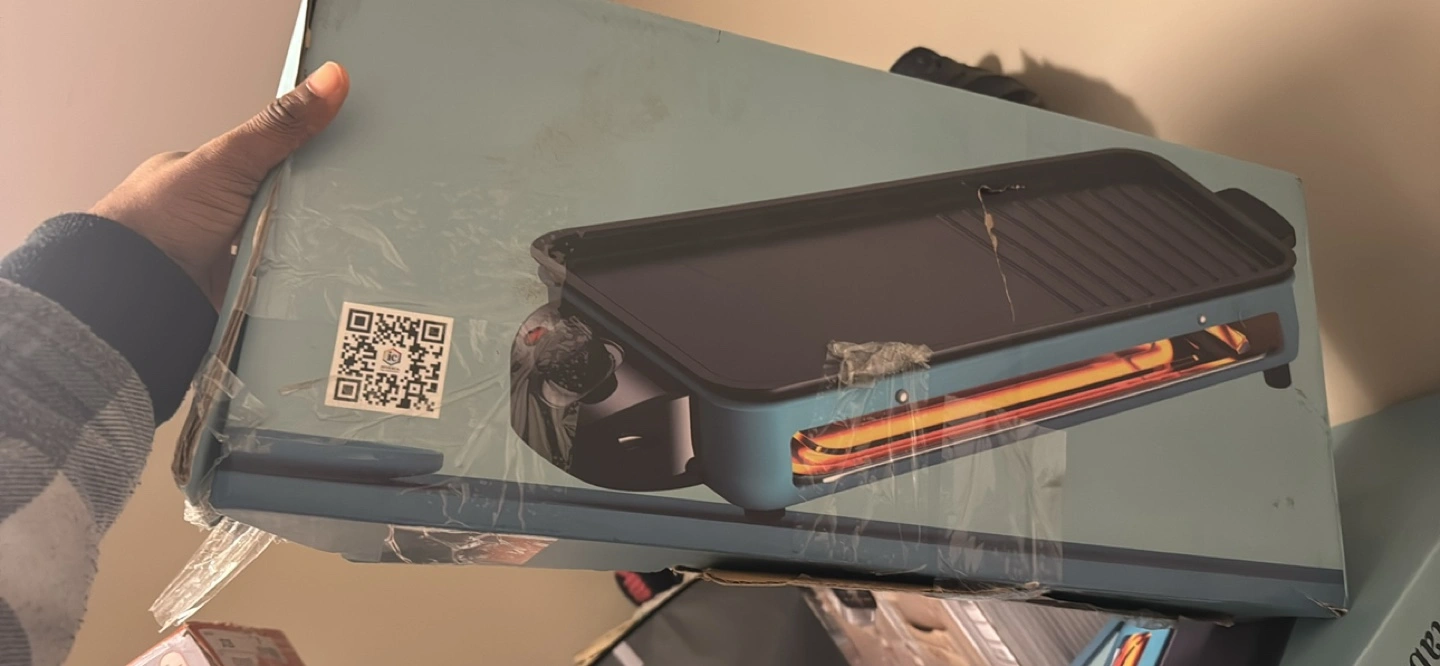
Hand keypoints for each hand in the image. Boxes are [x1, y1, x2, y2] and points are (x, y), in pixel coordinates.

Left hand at [91, 62, 350, 307]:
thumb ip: (279, 127)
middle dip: (315, 208)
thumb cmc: (163, 218)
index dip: (313, 156)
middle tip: (353, 208)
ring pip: (288, 246)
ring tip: (343, 245)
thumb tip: (331, 78)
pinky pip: (283, 282)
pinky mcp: (241, 290)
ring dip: (309, 249)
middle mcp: (221, 212)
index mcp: (213, 173)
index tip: (352, 157)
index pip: (276, 157)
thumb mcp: (229, 160)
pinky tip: (321, 274)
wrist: (136, 288)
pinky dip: (299, 280)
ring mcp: (230, 253)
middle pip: (287, 204)